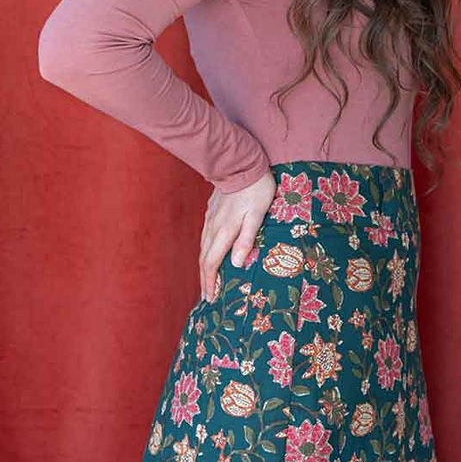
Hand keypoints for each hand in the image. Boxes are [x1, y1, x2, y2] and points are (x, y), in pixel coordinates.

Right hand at [200, 169, 276, 302]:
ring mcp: (210, 219)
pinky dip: (205, 252)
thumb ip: (246, 239)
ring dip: (204, 267)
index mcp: (225, 231)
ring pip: (203, 248)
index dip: (210, 282)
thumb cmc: (256, 189)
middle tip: (208, 297)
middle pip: (204, 259)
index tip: (211, 298)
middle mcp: (213, 227)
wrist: (242, 163)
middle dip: (205, 280)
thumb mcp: (257, 215)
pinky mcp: (211, 212)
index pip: (212, 262)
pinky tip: (208, 255)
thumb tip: (235, 264)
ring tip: (207, 281)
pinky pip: (204, 237)